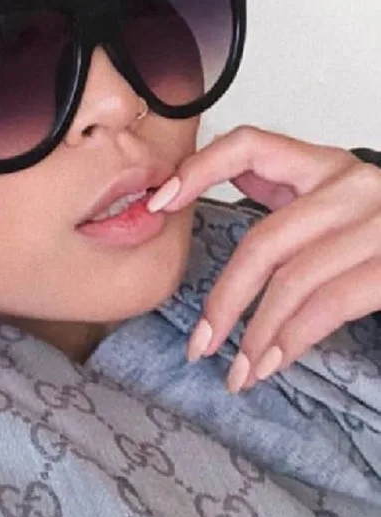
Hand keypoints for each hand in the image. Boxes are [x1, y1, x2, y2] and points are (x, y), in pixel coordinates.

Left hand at [147, 126, 380, 392]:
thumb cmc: (374, 226)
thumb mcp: (323, 195)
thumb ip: (276, 191)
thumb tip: (192, 193)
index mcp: (319, 163)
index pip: (248, 145)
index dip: (198, 170)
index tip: (158, 205)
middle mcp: (348, 184)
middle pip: (263, 241)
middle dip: (225, 300)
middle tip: (199, 343)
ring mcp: (376, 224)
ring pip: (293, 281)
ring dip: (257, 334)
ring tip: (238, 371)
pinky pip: (329, 306)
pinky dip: (293, 339)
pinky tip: (273, 362)